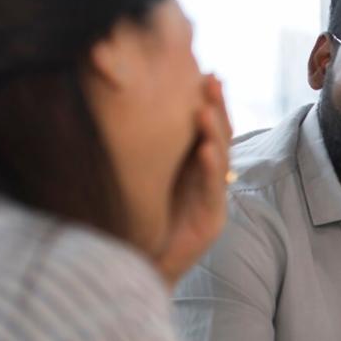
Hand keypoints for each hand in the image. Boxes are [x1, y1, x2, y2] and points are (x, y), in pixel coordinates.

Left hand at [152, 74, 230, 285]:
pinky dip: (210, 169)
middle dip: (217, 109)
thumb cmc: (133, 224)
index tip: (204, 73)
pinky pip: (214, 191)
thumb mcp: (135, 180)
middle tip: (210, 81)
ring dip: (214, 134)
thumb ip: (139, 151)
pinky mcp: (211, 221)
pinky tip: (204, 151)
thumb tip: (120, 108)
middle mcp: (206, 181)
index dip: (209, 102)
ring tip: (205, 110)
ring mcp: (212, 200)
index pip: (206, 129)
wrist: (137, 267)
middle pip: (220, 139)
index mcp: (191, 168)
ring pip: (220, 160)